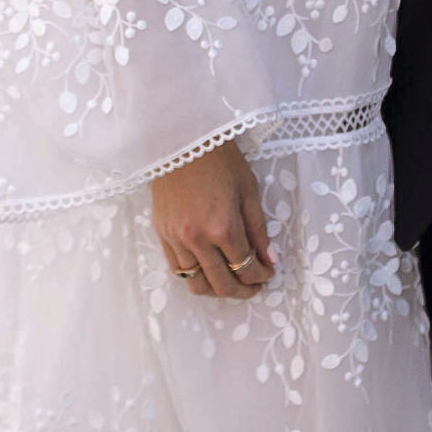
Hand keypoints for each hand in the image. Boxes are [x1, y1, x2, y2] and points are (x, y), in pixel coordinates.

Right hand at [153, 144, 273, 299]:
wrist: (181, 140)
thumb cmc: (220, 160)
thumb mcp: (249, 191)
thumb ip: (258, 230)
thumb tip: (269, 261)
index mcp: (223, 227)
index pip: (245, 267)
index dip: (260, 276)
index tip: (268, 275)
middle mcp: (197, 239)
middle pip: (221, 284)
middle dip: (242, 291)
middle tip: (254, 287)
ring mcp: (176, 239)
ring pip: (196, 284)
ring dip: (217, 289)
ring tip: (230, 282)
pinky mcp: (161, 234)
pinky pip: (178, 270)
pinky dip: (195, 277)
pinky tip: (208, 270)